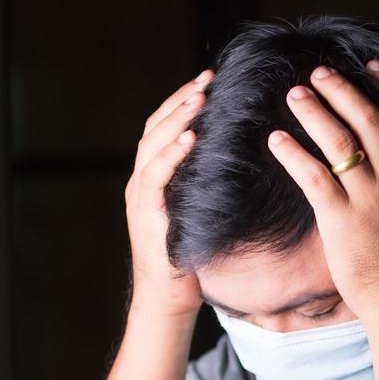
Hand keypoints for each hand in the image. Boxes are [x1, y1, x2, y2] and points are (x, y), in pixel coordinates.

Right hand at [125, 70, 212, 320]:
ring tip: (200, 98)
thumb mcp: (200, 212)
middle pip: (154, 128)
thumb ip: (206, 185)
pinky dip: (171, 154)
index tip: (209, 79)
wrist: (169, 301)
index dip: (182, 101)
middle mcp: (140, 183)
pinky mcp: (146, 217)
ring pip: (152, 145)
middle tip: (207, 78)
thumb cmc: (190, 259)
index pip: (162, 128)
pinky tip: (191, 137)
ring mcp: (140, 199)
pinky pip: (155, 177)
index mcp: (152, 179)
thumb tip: (239, 158)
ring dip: (177, 118)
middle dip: (181, 99)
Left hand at [266, 61, 378, 324]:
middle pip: (369, 116)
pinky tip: (276, 139)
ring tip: (294, 94)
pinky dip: (292, 153)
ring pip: (340, 138)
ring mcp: (372, 197)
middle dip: (342, 88)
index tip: (370, 65)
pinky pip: (312, 175)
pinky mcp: (342, 219)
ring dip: (314, 110)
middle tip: (319, 73)